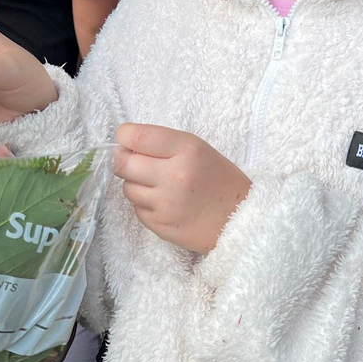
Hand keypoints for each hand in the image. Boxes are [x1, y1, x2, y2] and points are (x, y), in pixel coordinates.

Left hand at [114, 123, 250, 254]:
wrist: (240, 220)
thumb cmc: (218, 180)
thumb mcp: (198, 149)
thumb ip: (162, 144)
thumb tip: (122, 147)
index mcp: (187, 150)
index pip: (137, 136)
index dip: (125, 136)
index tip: (127, 139)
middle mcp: (174, 177)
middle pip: (123, 164)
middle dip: (125, 161)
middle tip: (138, 163)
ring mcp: (166, 204)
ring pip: (127, 188)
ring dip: (136, 184)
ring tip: (159, 185)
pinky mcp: (160, 226)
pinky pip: (137, 209)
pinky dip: (145, 204)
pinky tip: (165, 203)